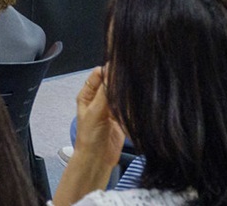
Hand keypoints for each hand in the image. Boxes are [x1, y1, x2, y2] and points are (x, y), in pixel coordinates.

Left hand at [56, 68, 126, 205]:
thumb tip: (110, 73)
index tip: (121, 66)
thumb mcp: (96, 112)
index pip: (99, 75)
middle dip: (121, 81)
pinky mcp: (122, 119)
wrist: (98, 158)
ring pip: (121, 95)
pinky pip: (128, 108)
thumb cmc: (89, 137)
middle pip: (112, 84)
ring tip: (137, 89)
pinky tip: (138, 103)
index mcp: (87, 95)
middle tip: (133, 77)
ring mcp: (111, 109)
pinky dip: (133, 106)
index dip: (109, 70)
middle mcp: (99, 100)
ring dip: (128, 94)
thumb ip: (104, 94)